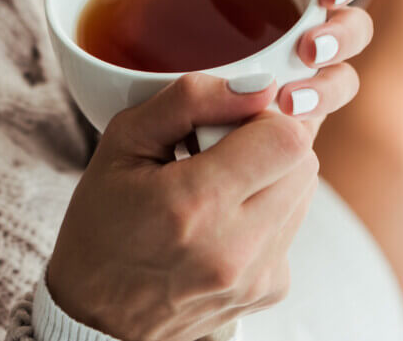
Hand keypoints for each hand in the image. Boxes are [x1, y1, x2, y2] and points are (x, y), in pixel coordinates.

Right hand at [46, 73, 314, 340]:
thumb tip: (257, 85)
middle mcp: (236, 247)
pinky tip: (220, 220)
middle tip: (217, 149)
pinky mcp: (270, 290)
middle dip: (269, 140)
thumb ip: (189, 101)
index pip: (287, 137)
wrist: (98, 317)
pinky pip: (291, 226)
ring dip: (270, 174)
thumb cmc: (102, 226)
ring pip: (304, 190)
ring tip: (215, 185)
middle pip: (304, 159)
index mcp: (195, 203)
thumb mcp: (122, 143)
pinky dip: (265, 211)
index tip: (230, 118)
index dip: (265, 113)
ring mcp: (258, 275)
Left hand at [192, 0, 369, 132]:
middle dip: (341, 39)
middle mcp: (307, 24)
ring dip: (326, 91)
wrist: (122, 37)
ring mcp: (296, 71)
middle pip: (352, 30)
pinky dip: (295, 131)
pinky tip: (270, 131)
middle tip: (308, 50)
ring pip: (337, 82)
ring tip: (290, 102)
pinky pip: (302, 125)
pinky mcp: (276, 113)